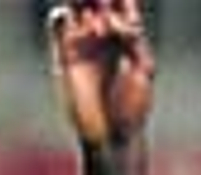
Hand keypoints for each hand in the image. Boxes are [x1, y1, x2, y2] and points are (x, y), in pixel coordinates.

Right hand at [48, 0, 155, 147]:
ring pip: (76, 4)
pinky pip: (58, 22)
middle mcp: (104, 34)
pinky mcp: (64, 52)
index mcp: (128, 36)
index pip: (122, 2)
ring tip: (86, 2)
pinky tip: (70, 18)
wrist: (111, 135)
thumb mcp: (143, 70)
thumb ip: (132, 39)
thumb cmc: (133, 107)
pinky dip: (61, 15)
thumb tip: (113, 19)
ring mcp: (83, 41)